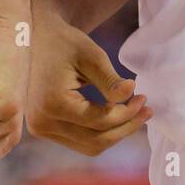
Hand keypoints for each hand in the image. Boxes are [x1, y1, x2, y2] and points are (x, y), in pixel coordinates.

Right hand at [26, 2, 150, 155]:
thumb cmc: (65, 42)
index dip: (127, 114)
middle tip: (146, 110)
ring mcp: (40, 129)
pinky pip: (79, 140)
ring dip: (115, 133)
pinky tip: (116, 115)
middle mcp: (43, 123)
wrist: (38, 38)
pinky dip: (100, 132)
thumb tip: (132, 93)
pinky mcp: (44, 129)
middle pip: (95, 141)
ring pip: (88, 146)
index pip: (100, 121)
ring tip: (135, 114)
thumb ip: (110, 80)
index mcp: (53, 103)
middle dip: (125, 128)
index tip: (143, 98)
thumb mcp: (91, 55)